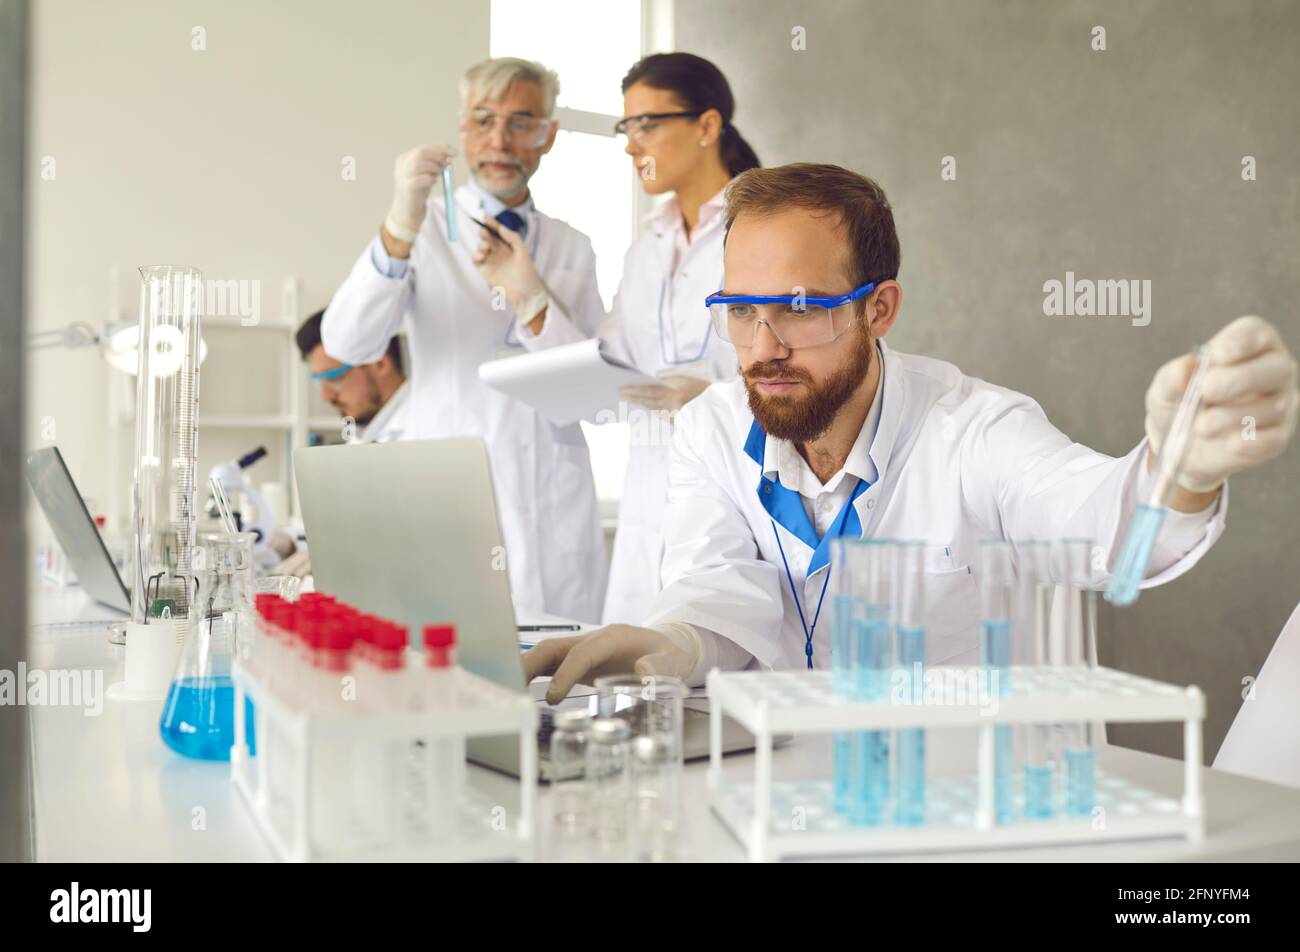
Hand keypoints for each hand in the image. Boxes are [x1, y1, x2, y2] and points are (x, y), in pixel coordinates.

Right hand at [384, 143, 454, 241]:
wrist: (408, 212)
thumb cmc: (418, 192)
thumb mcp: (427, 174)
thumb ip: (435, 164)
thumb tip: (449, 155)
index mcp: (405, 159)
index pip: (423, 148)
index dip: (440, 148)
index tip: (454, 152)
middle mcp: (402, 165)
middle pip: (421, 153)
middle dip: (438, 156)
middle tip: (448, 163)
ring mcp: (402, 176)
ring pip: (419, 164)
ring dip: (434, 168)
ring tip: (438, 175)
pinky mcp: (407, 188)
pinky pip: (421, 179)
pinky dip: (430, 179)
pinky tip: (433, 182)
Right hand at [472, 218, 544, 308]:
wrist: (525, 293)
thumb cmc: (527, 272)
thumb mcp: (522, 251)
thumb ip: (512, 237)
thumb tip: (500, 227)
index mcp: (507, 244)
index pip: (497, 230)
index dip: (491, 223)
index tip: (485, 216)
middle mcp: (498, 251)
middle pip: (487, 237)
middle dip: (484, 233)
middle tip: (484, 231)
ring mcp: (491, 260)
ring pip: (481, 247)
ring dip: (481, 245)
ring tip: (486, 247)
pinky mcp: (485, 271)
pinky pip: (476, 261)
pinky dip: (476, 256)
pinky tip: (480, 255)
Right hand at [522, 624, 699, 704]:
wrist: (670, 646)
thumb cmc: (670, 654)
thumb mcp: (673, 660)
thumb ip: (660, 666)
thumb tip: (644, 672)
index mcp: (613, 638)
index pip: (581, 653)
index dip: (565, 673)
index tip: (552, 697)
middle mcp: (593, 640)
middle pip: (553, 647)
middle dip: (530, 665)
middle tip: (512, 690)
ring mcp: (584, 649)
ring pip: (547, 654)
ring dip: (525, 670)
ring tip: (507, 691)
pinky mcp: (580, 660)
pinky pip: (552, 665)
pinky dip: (533, 675)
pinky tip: (519, 690)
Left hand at [619, 374, 710, 412]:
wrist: (719, 407)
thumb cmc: (704, 389)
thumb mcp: (688, 380)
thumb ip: (671, 380)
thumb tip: (655, 380)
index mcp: (676, 394)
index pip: (650, 392)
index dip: (636, 391)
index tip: (623, 389)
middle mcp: (674, 406)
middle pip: (649, 402)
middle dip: (635, 398)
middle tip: (621, 395)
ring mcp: (676, 416)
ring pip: (654, 410)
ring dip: (642, 404)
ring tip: (631, 400)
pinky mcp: (678, 422)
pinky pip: (662, 415)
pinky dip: (654, 410)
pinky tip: (647, 407)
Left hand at [1145, 315, 1297, 491]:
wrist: (1178, 444)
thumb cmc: (1178, 402)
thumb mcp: (1165, 388)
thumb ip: (1172, 376)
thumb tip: (1184, 370)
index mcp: (1248, 346)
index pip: (1256, 333)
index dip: (1240, 341)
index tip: (1215, 355)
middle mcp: (1272, 370)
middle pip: (1276, 367)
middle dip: (1240, 379)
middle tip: (1207, 391)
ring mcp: (1279, 404)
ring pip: (1274, 406)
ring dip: (1234, 416)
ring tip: (1202, 426)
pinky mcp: (1276, 436)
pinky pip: (1273, 439)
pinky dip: (1250, 443)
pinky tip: (1230, 444)